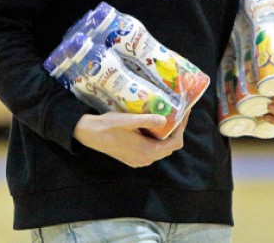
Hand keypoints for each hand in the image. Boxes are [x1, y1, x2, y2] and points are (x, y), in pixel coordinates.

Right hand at [72, 111, 187, 167]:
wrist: (89, 134)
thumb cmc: (108, 125)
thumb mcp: (128, 120)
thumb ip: (147, 120)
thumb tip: (165, 119)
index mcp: (147, 151)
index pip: (175, 143)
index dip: (182, 128)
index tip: (184, 113)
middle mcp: (146, 159)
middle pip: (170, 147)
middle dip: (176, 131)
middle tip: (176, 113)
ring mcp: (139, 161)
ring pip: (161, 149)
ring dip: (166, 135)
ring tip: (166, 117)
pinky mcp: (133, 158)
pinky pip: (152, 151)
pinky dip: (156, 140)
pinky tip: (152, 127)